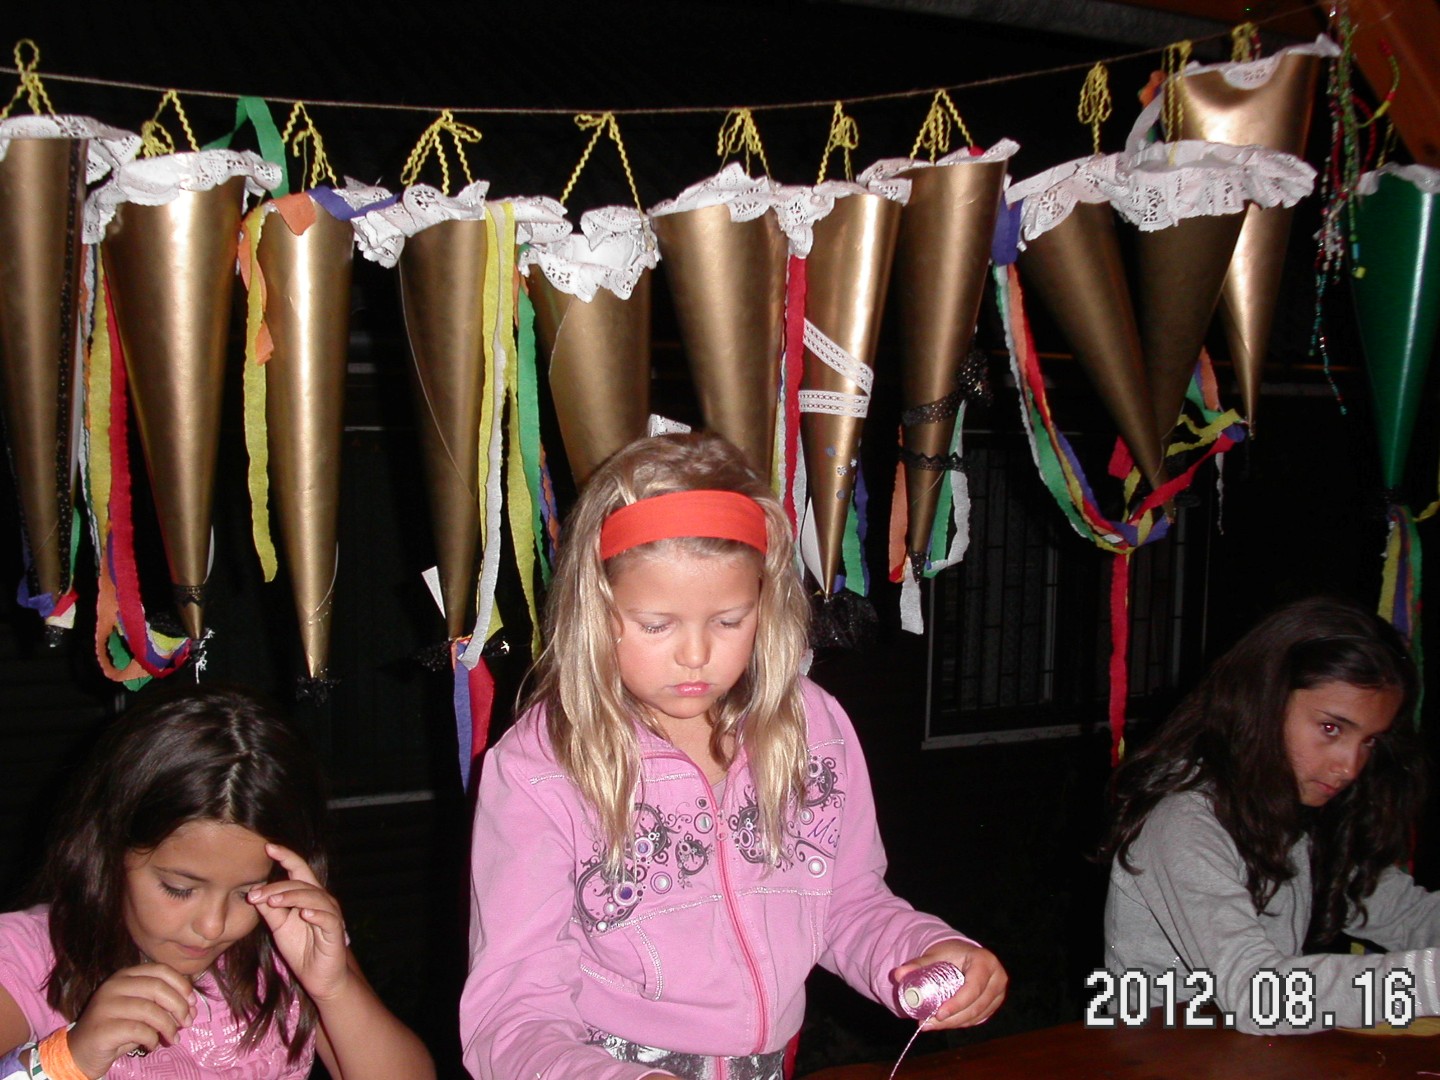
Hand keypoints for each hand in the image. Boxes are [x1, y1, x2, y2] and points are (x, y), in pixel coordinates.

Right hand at [68, 963, 195, 1075]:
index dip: (181, 984)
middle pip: (158, 988)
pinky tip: (153, 1045)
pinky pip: (139, 1030)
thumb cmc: (117, 1029)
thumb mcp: (142, 1012)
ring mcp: (105, 1006)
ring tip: (173, 1038)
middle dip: (179, 1006)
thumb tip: (192, 1008)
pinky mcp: (102, 1028)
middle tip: (188, 1022)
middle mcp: (113, 986)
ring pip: (150, 1010)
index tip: (193, 1001)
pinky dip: (152, 1038)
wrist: (80, 1052)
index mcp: (125, 975)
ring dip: (168, 1026)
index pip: (160, 970)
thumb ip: (163, 1005)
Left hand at [247, 843, 349, 1001]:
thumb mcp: (280, 927)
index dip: (285, 856)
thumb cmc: (302, 948)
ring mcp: (330, 914)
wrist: (320, 977)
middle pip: (302, 882)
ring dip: (291, 897)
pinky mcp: (336, 931)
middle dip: (277, 886)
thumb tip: (254, 892)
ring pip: (313, 897)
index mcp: (307, 895)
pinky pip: (327, 917)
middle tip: (254, 895)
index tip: (268, 847)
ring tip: (272, 902)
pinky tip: (303, 914)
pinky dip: (316, 913)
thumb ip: (270, 910)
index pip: (298, 870)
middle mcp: (321, 899)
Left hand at [892, 940, 1006, 1028]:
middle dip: (951, 1019)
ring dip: (954, 1024)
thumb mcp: (933, 956)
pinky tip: (942, 1024)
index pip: (973, 987)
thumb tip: (897, 975)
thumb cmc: (949, 953)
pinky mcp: (994, 1004)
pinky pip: (978, 1019)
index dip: (957, 1004)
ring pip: (977, 1016)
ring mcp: (998, 993)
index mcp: (985, 961)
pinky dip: (960, 1023)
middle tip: (928, 1023)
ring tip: (929, 1025)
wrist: (962, 955)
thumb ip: (916, 965)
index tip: (938, 1013)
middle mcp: (997, 977)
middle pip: (976, 1006)